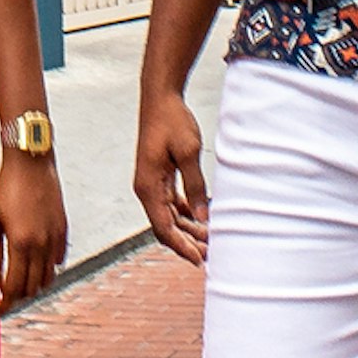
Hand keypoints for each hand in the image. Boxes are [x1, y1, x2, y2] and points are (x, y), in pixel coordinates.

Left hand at [0, 152, 68, 307]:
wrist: (32, 162)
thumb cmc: (5, 189)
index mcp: (21, 244)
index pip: (14, 288)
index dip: (3, 305)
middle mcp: (42, 245)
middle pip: (32, 288)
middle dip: (16, 298)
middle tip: (1, 298)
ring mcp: (56, 238)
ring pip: (47, 278)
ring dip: (32, 286)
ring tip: (17, 283)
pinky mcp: (64, 230)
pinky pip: (58, 261)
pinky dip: (46, 270)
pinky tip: (33, 265)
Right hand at [133, 89, 211, 264]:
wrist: (160, 97)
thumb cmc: (172, 121)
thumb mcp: (187, 153)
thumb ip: (195, 186)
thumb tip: (202, 217)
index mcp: (148, 187)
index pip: (164, 228)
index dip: (182, 247)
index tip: (200, 260)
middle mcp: (146, 189)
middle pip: (166, 227)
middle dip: (187, 243)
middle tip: (211, 255)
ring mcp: (152, 184)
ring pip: (170, 217)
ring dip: (189, 229)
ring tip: (211, 240)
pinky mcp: (159, 177)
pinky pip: (172, 204)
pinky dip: (187, 214)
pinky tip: (203, 219)